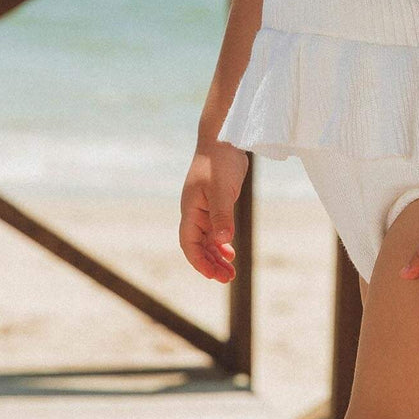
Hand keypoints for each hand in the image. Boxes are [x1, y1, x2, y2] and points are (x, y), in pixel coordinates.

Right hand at [179, 140, 247, 281]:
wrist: (223, 140)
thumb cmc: (219, 162)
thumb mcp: (221, 189)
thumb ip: (222, 214)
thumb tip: (223, 241)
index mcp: (191, 210)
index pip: (188, 242)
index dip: (198, 261)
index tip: (212, 275)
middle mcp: (195, 212)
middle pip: (198, 246)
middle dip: (210, 264)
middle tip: (227, 279)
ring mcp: (205, 208)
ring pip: (207, 240)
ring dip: (217, 256)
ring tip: (230, 272)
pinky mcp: (216, 204)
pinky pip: (216, 230)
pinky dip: (222, 243)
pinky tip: (230, 252)